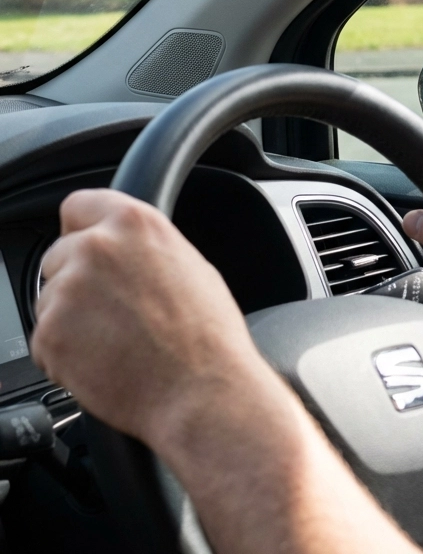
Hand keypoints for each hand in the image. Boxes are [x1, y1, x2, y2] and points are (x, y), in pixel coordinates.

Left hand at [31, 189, 277, 450]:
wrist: (200, 389)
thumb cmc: (206, 334)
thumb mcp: (189, 264)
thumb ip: (145, 247)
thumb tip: (127, 249)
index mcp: (134, 223)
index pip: (78, 205)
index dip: (82, 229)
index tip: (86, 245)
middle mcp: (95, 248)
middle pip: (59, 255)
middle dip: (76, 280)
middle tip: (112, 309)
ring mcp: (67, 290)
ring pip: (49, 300)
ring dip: (70, 319)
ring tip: (115, 340)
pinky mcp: (49, 334)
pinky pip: (44, 341)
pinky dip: (64, 354)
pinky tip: (104, 360)